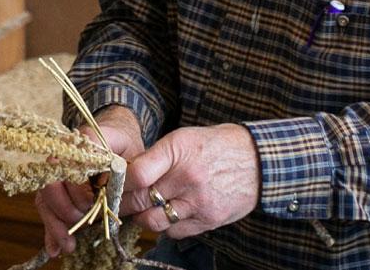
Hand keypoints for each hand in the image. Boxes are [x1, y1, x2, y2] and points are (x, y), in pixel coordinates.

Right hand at [35, 106, 144, 255]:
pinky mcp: (57, 190)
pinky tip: (56, 248)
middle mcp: (63, 155)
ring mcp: (56, 173)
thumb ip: (123, 166)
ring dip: (56, 224)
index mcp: (82, 142)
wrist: (117, 139)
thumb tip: (109, 190)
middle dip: (65, 207)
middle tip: (83, 219)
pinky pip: (47, 209)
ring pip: (45, 199)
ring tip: (69, 245)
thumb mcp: (130, 151)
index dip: (77, 186)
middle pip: (50, 183)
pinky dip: (51, 230)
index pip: (69, 162)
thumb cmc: (124, 145)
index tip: (91, 202)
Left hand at [119, 123, 261, 239]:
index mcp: (179, 150)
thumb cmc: (215, 146)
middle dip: (123, 203)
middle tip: (115, 201)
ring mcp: (199, 203)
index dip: (119, 181)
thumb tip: (126, 173)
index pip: (137, 174)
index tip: (112, 182)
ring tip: (139, 209)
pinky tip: (165, 214)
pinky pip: (175, 232)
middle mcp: (188, 178)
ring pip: (154, 221)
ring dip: (142, 217)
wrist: (257, 161)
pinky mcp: (208, 221)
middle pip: (141, 200)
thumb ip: (156, 157)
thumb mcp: (183, 138)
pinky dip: (165, 226)